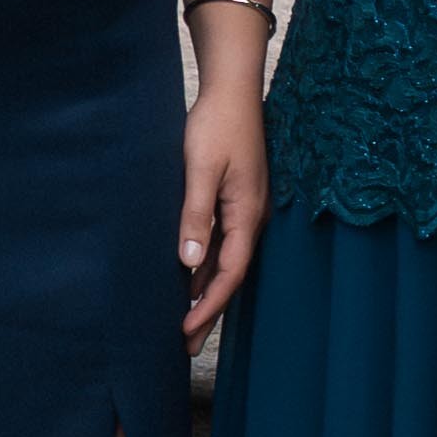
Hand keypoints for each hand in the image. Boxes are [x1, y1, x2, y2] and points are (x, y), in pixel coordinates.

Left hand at [175, 74, 266, 345]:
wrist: (232, 90)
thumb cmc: (216, 125)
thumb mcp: (201, 169)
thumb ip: (196, 215)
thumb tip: (189, 263)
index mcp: (246, 215)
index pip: (229, 274)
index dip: (208, 306)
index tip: (185, 331)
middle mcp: (251, 218)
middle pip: (230, 276)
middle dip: (209, 311)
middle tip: (187, 346)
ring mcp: (245, 210)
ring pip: (226, 262)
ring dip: (207, 292)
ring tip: (186, 323)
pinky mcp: (236, 201)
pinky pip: (223, 244)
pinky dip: (208, 267)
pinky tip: (192, 279)